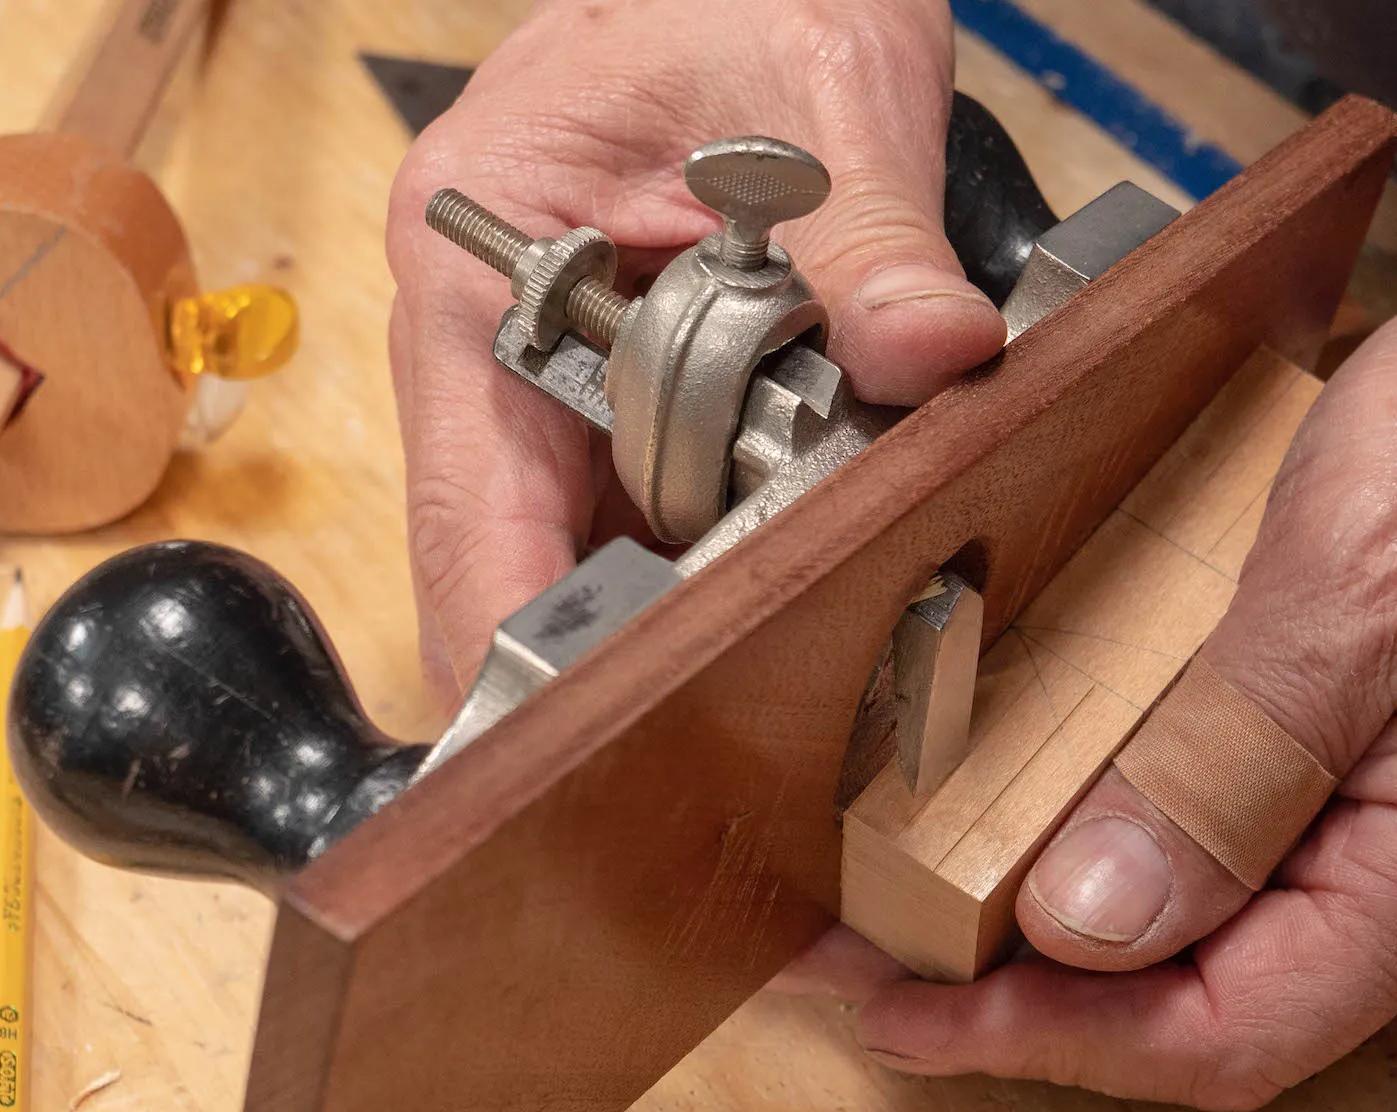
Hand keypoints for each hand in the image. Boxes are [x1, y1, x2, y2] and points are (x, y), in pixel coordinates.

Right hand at [386, 0, 1001, 703]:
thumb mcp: (826, 89)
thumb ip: (871, 235)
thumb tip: (930, 356)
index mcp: (475, 256)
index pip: (466, 503)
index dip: (516, 636)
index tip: (576, 738)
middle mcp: (494, 336)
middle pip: (534, 551)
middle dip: (635, 630)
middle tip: (740, 713)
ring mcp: (559, 373)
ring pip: (610, 546)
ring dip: (698, 592)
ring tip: (798, 635)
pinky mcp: (630, 393)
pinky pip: (671, 507)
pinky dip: (736, 542)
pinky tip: (806, 560)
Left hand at [813, 193, 1396, 1108]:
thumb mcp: (1362, 583)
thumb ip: (1231, 761)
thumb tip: (1091, 924)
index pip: (1238, 1029)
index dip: (1062, 1046)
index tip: (906, 1017)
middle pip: (1208, 1005)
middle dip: (1030, 1007)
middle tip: (864, 966)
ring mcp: (1390, 812)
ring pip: (1204, 938)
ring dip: (1051, 939)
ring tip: (904, 913)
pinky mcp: (1351, 748)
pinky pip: (1216, 843)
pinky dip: (1103, 848)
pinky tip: (1013, 822)